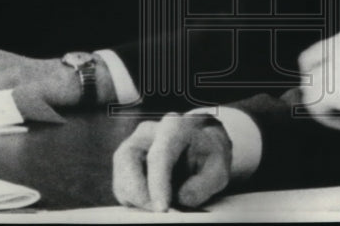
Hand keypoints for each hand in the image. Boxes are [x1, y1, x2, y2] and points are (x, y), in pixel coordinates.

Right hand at [112, 113, 231, 211]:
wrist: (202, 142)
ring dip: (135, 197)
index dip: (158, 183)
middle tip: (159, 212)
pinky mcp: (126, 161)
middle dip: (139, 192)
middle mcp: (148, 130)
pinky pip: (122, 184)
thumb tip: (179, 199)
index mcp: (174, 126)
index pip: (159, 155)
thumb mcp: (219, 168)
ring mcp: (134, 144)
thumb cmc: (210, 153)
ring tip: (159, 208)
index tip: (162, 208)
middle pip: (128, 159)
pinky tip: (153, 202)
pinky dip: (134, 199)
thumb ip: (203, 184)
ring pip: (121, 172)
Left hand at [298, 15, 339, 129]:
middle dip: (316, 84)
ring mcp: (338, 59)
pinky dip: (328, 118)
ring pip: (309, 84)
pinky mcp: (336, 84)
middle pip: (309, 60)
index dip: (330, 71)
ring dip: (325, 105)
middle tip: (336, 104)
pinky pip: (314, 103)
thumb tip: (333, 85)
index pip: (327, 47)